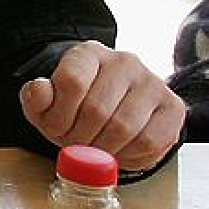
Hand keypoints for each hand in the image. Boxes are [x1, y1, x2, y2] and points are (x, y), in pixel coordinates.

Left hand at [19, 41, 186, 170]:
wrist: (111, 111)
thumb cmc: (74, 107)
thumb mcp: (45, 103)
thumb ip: (36, 97)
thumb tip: (40, 89)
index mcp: (88, 53)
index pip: (71, 82)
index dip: (58, 116)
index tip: (54, 129)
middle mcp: (124, 61)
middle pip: (97, 109)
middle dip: (80, 138)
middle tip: (75, 145)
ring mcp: (152, 82)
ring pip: (124, 127)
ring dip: (103, 150)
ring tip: (95, 150)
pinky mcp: (173, 107)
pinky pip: (150, 141)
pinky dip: (130, 156)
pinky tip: (119, 151)